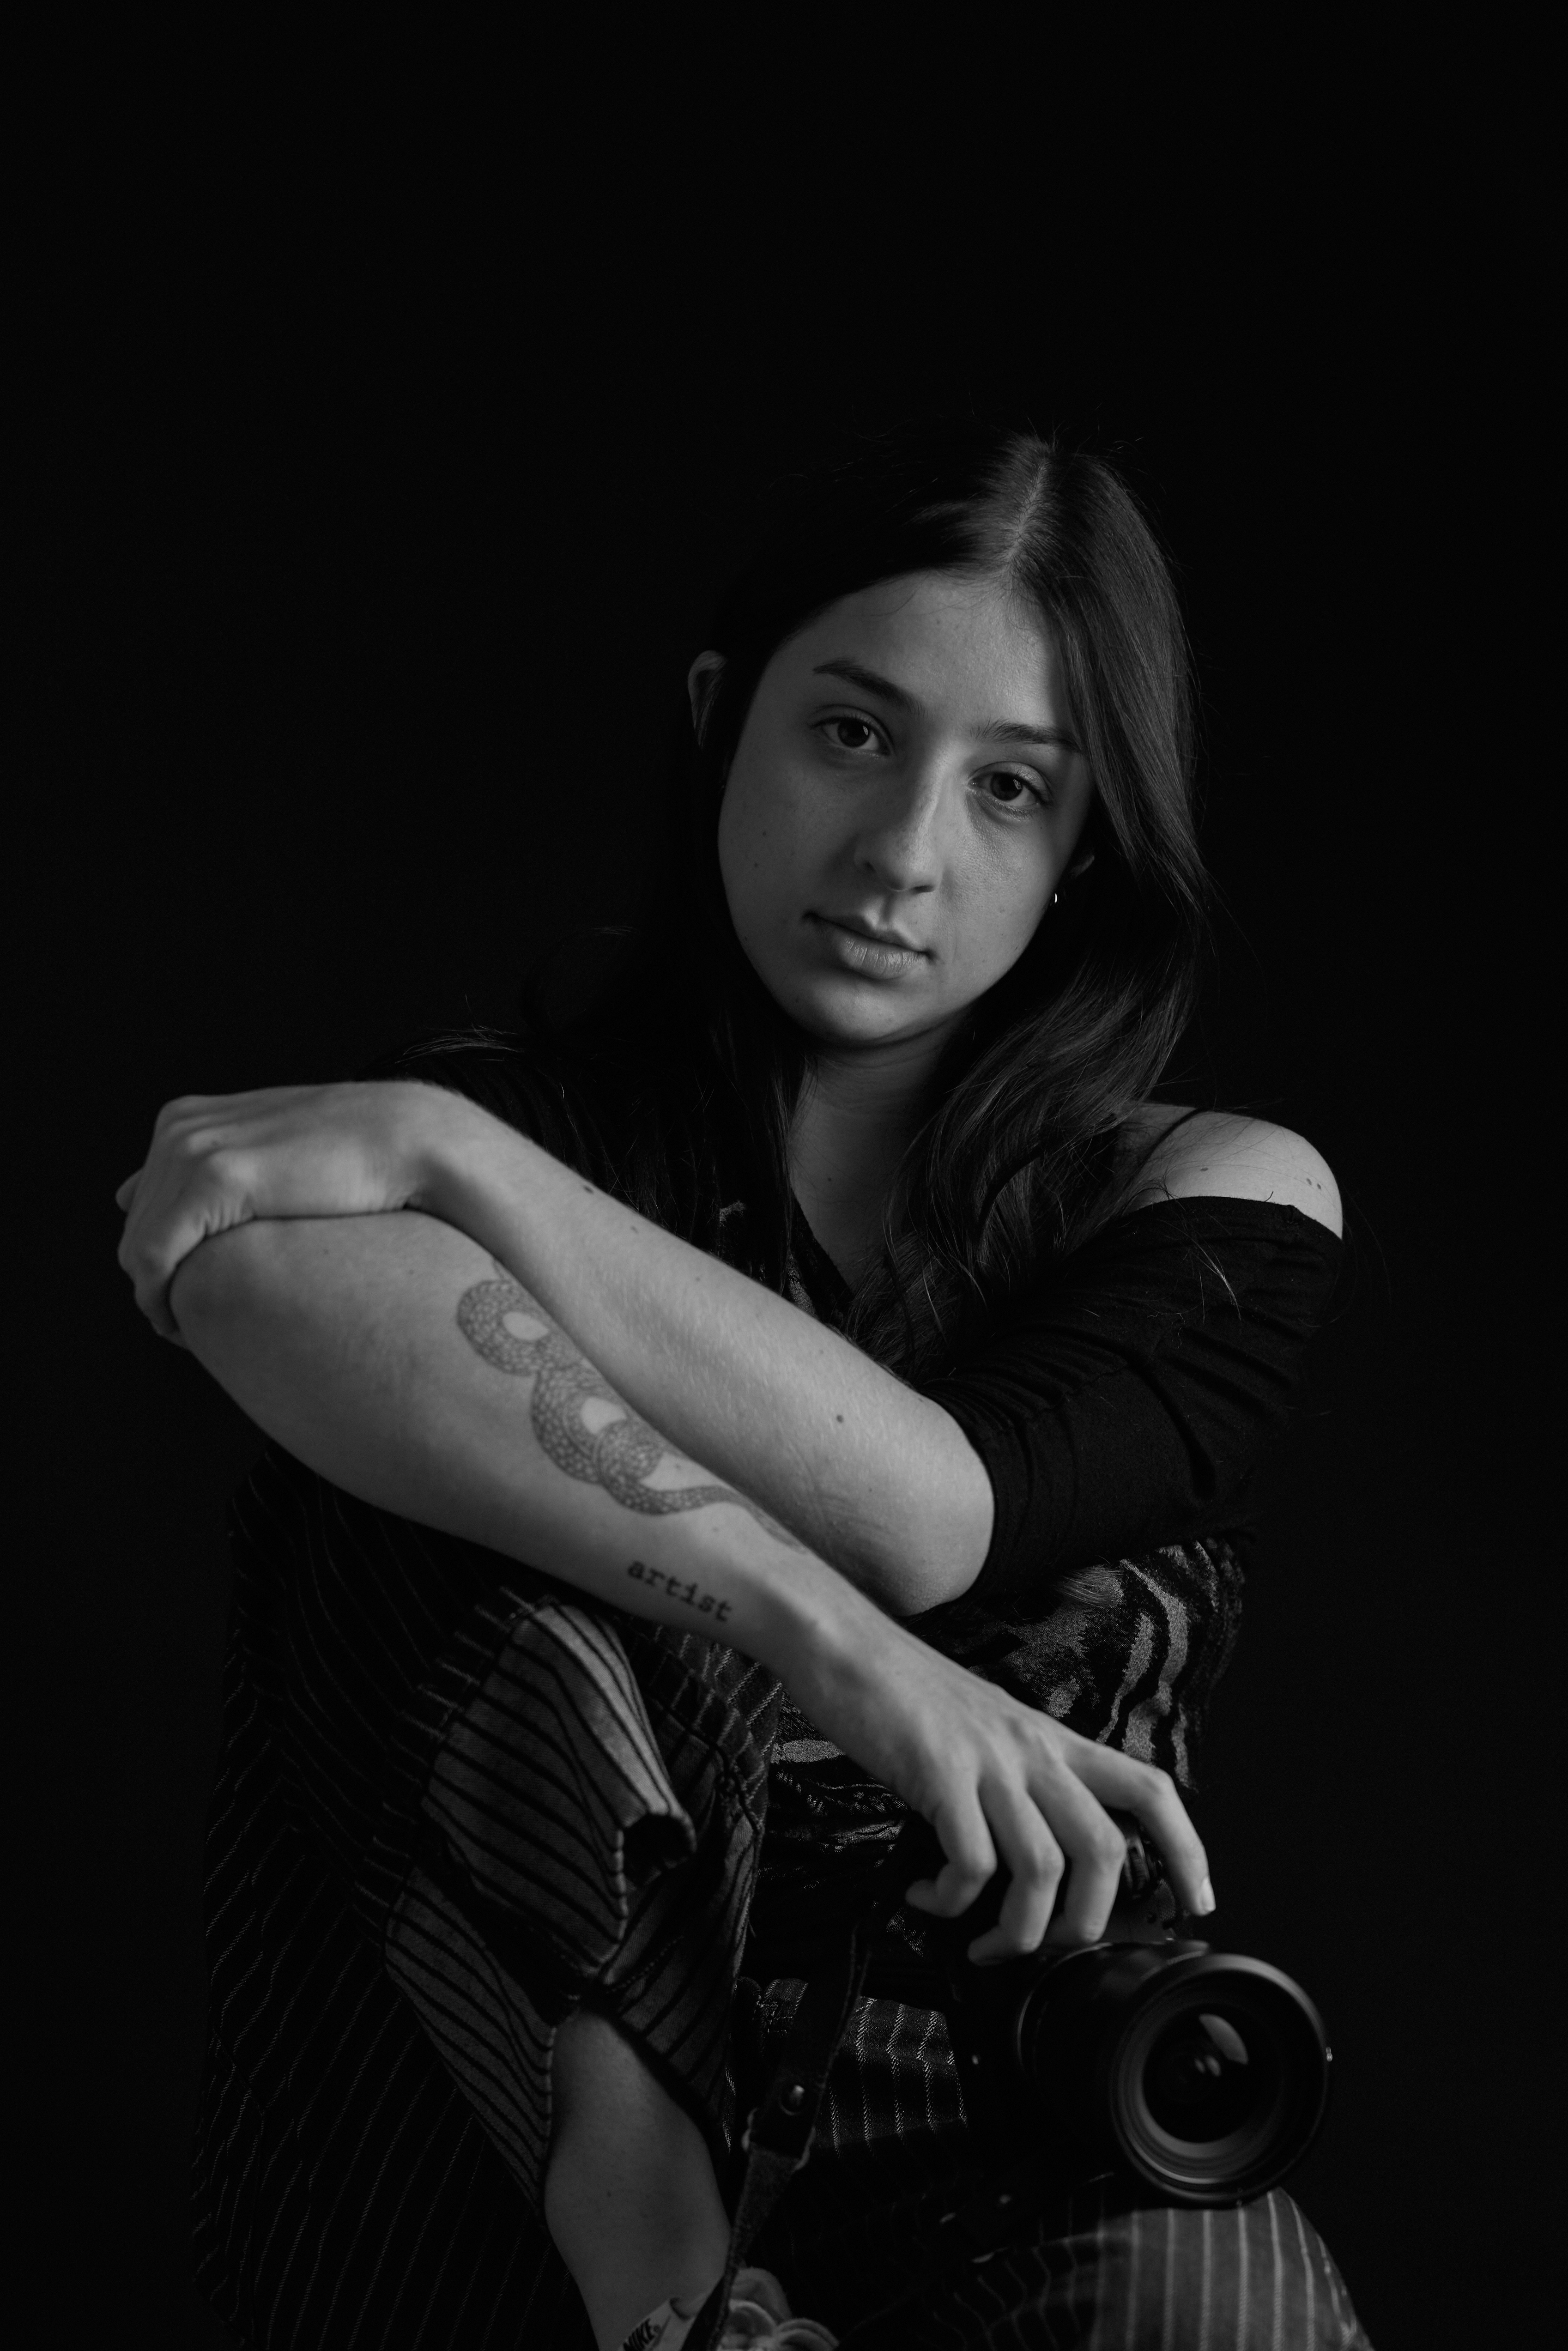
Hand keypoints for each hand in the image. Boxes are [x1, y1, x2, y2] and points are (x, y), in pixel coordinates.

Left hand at [114, 1080, 480, 1339]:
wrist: (411, 1139)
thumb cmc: (355, 1162)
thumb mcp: (272, 1158)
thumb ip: (219, 1172)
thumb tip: (151, 1201)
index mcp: (184, 1121)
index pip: (140, 1206)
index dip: (160, 1257)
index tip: (194, 1295)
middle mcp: (179, 1129)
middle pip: (135, 1231)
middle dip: (158, 1283)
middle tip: (196, 1327)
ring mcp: (194, 1148)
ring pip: (138, 1251)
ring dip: (160, 1299)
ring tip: (199, 1333)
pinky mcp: (215, 1177)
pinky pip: (156, 1258)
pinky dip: (162, 1300)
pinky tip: (190, 1329)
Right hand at [786, 1605, 1213, 1962]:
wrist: (847, 1645)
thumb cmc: (908, 1693)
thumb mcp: (988, 1731)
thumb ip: (1020, 1781)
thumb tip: (1030, 1857)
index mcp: (1052, 1741)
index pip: (1148, 1788)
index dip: (1185, 1849)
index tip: (1194, 1901)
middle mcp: (1033, 1750)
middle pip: (1103, 1848)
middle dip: (1084, 1922)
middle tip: (1048, 1948)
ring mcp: (988, 1761)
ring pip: (1042, 1868)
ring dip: (1016, 1929)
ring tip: (981, 1939)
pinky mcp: (939, 1773)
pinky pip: (970, 1864)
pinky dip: (951, 1901)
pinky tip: (928, 1896)